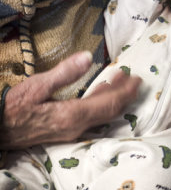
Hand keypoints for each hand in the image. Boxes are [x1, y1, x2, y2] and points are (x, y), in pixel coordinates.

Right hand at [1, 52, 140, 149]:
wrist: (0, 131)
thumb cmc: (14, 108)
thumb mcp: (37, 87)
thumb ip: (64, 73)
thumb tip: (88, 57)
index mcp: (73, 115)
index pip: (110, 103)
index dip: (126, 91)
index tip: (137, 79)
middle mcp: (78, 126)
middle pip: (111, 110)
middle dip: (124, 94)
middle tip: (133, 78)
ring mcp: (73, 131)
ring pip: (103, 115)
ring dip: (114, 98)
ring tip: (119, 81)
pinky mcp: (67, 131)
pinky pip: (93, 117)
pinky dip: (102, 104)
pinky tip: (99, 94)